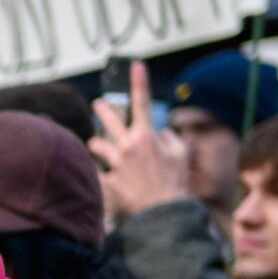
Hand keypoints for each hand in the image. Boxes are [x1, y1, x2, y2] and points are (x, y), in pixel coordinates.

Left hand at [90, 59, 189, 219]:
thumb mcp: (180, 156)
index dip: (139, 81)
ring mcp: (114, 164)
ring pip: (97, 146)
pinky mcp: (106, 181)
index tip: (136, 64)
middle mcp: (127, 147)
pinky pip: (97, 173)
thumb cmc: (174, 184)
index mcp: (146, 137)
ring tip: (97, 146)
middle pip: (109, 121)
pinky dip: (100, 174)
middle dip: (103, 111)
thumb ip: (171, 138)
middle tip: (98, 105)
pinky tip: (101, 180)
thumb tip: (161, 131)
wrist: (163, 214)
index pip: (142, 102)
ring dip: (98, 146)